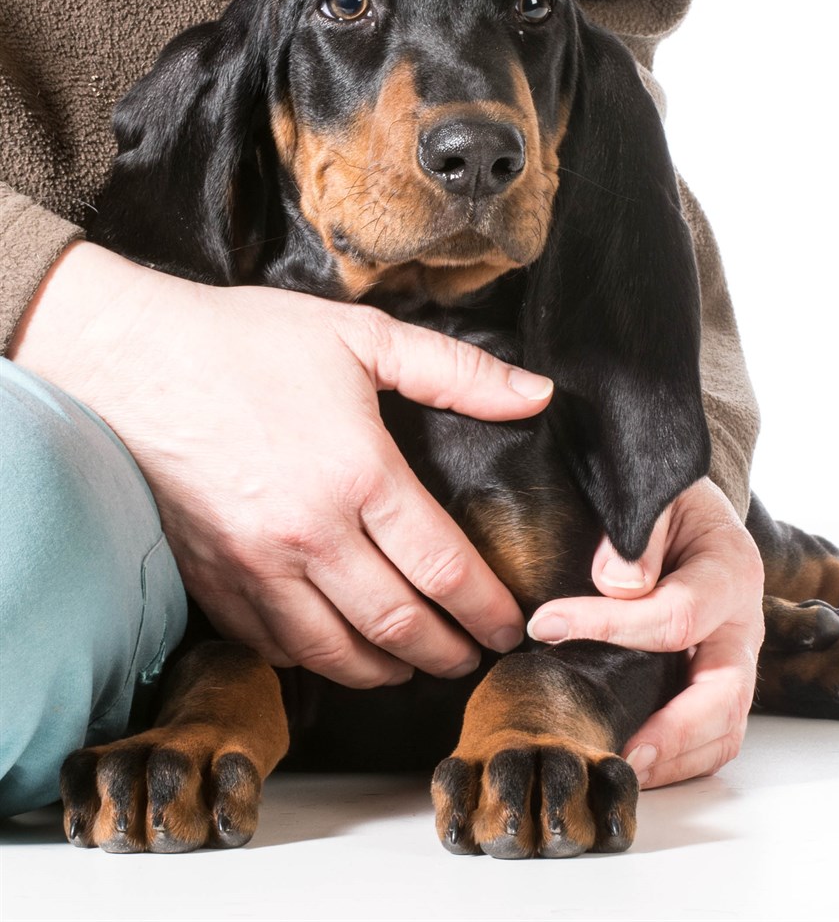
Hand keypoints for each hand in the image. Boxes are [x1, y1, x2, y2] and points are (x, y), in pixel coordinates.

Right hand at [10, 242, 552, 686]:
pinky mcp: (211, 577)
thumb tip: (536, 395)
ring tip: (413, 668)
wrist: (134, 357)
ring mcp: (254, 565)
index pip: (444, 568)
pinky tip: (334, 652)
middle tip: (472, 657)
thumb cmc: (248, 341)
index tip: (509, 627)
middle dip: (446, 651)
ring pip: (334, 651)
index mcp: (360, 475)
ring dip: (384, 671)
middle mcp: (310, 534)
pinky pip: (271, 644)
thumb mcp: (365, 336)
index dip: (487, 609)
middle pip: (397, 624)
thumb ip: (458, 372)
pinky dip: (311, 660)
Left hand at [526, 478, 764, 787]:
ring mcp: (734, 661)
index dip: (608, 626)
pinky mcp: (716, 683)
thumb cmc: (669, 498)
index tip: (544, 624)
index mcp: (730, 571)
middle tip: (615, 755)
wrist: (693, 509)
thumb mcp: (656, 492)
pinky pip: (710, 738)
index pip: (676, 616)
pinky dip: (675, 761)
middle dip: (671, 734)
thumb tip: (616, 585)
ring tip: (613, 769)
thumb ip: (639, 532)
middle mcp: (743, 625)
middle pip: (725, 698)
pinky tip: (626, 761)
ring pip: (724, 731)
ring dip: (672, 760)